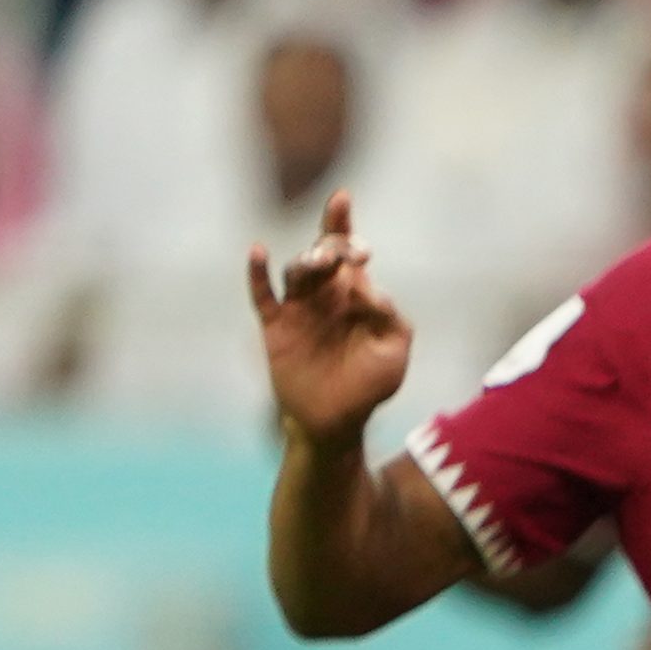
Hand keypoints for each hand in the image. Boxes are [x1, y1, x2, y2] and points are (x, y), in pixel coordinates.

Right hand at [245, 187, 413, 449]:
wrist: (335, 420)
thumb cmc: (368, 385)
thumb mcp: (393, 351)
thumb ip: (389, 316)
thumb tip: (366, 284)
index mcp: (354, 292)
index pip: (349, 250)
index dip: (348, 230)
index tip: (360, 246)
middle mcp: (325, 293)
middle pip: (322, 252)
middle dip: (331, 246)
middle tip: (339, 257)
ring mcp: (298, 307)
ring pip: (296, 270)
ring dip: (306, 262)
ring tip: (319, 263)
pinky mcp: (275, 325)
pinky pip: (261, 294)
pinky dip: (257, 273)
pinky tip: (258, 252)